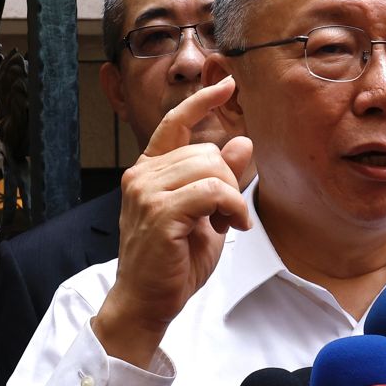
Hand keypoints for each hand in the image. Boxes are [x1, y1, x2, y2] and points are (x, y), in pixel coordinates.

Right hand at [92, 75, 253, 365]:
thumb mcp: (205, 215)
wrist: (147, 302)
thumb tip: (243, 142)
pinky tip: (231, 228)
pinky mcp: (160, 213)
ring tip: (226, 226)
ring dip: (231, 199)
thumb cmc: (173, 262)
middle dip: (228, 183)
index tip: (227, 83)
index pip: (174, 124)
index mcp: (148, 171)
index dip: (201, 101)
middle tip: (227, 218)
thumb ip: (222, 179)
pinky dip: (232, 208)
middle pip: (206, 152)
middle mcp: (142, 176)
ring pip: (211, 169)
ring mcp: (147, 192)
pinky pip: (213, 192)